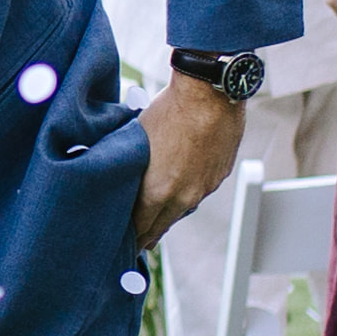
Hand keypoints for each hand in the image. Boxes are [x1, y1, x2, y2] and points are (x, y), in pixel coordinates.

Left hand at [131, 73, 248, 246]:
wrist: (210, 93)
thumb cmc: (169, 110)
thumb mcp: (136, 141)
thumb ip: (129, 167)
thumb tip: (117, 176)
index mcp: (157, 192)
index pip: (140, 228)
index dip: (130, 236)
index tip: (122, 241)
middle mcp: (183, 197)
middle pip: (161, 227)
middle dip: (146, 235)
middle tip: (136, 242)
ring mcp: (204, 188)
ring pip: (181, 210)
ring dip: (167, 214)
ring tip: (155, 217)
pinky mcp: (219, 176)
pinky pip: (198, 193)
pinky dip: (187, 193)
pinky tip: (178, 188)